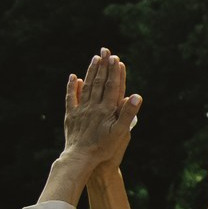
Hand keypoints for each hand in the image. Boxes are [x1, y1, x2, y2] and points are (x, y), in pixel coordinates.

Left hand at [60, 49, 141, 168]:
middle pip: (99, 82)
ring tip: (95, 58)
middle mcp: (93, 106)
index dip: (115, 72)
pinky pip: (71, 97)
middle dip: (104, 66)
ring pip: (87, 86)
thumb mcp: (121, 133)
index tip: (117, 59)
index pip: (112, 86)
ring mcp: (81, 109)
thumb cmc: (103, 148)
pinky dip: (72, 86)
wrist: (80, 158)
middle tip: (106, 51)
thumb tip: (136, 95)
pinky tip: (74, 77)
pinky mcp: (72, 115)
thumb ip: (128, 113)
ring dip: (91, 71)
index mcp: (106, 110)